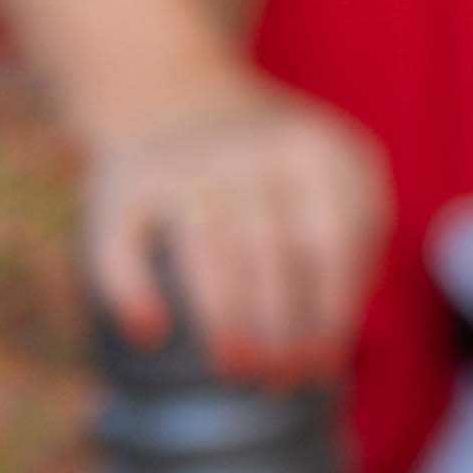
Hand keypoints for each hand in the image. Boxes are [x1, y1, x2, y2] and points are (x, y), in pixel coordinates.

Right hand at [83, 76, 390, 378]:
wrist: (171, 93)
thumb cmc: (265, 168)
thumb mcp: (326, 179)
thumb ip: (348, 245)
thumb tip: (330, 351)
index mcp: (313, 150)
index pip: (331, 243)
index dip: (328, 313)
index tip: (322, 367)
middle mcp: (249, 149)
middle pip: (273, 252)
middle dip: (279, 328)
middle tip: (278, 379)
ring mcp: (185, 163)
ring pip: (210, 253)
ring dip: (225, 319)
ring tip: (237, 368)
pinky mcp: (125, 182)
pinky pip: (124, 248)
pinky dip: (134, 292)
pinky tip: (153, 332)